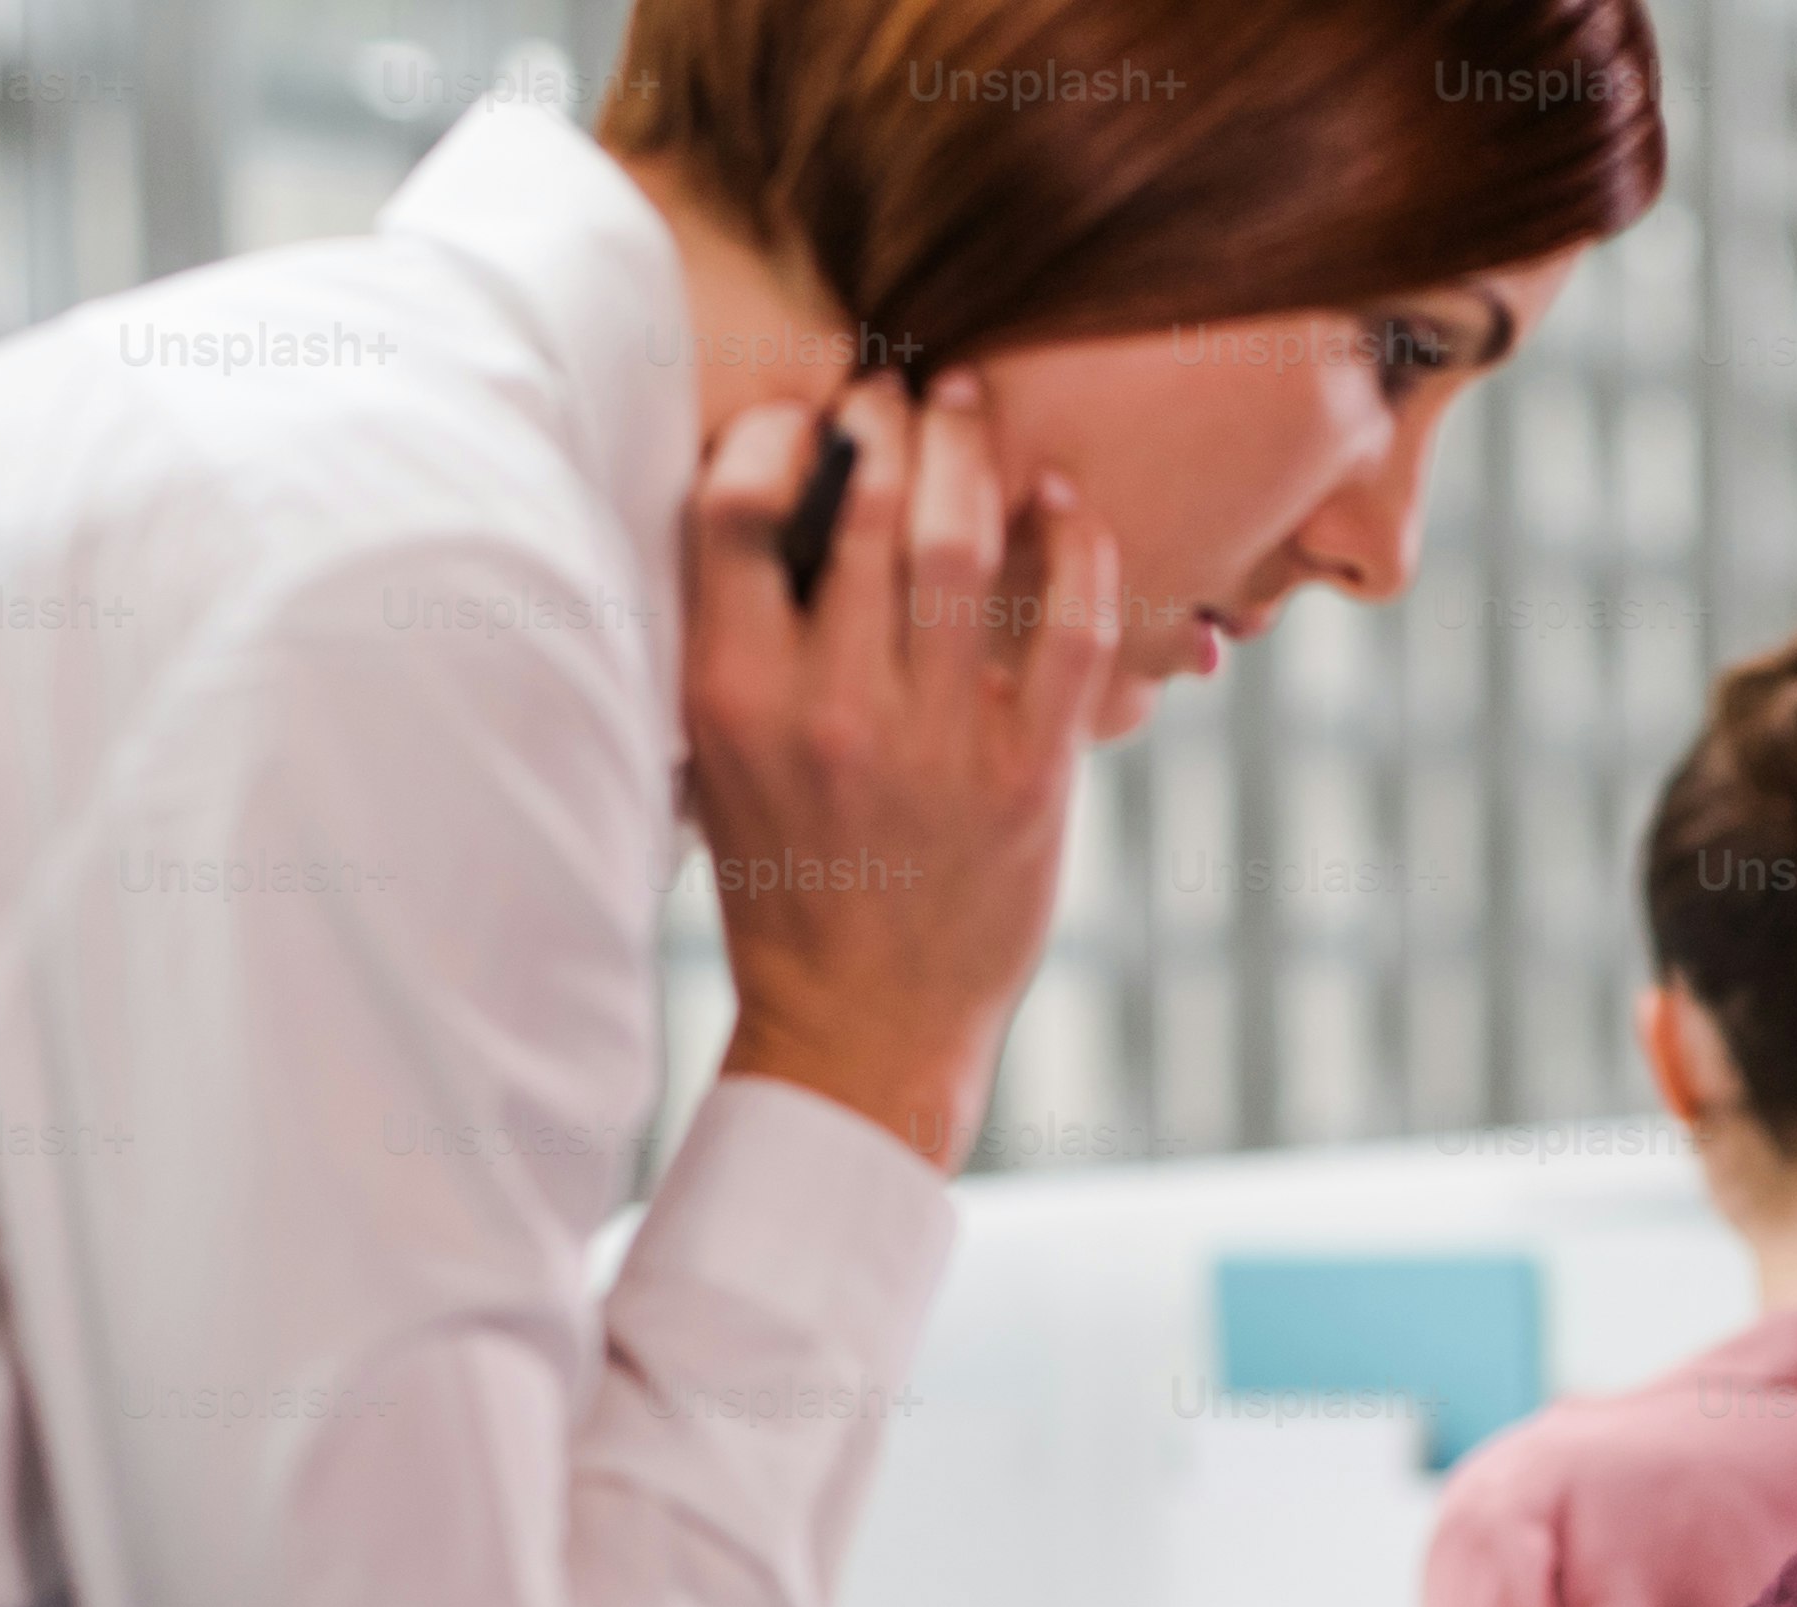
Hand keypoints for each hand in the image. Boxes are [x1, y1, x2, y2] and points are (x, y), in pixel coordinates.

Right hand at [682, 371, 1121, 1164]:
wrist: (859, 1028)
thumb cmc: (786, 882)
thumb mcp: (722, 759)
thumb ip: (742, 641)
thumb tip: (779, 497)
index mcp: (733, 694)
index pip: (736, 504)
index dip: (774, 430)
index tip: (804, 414)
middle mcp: (828, 707)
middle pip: (863, 497)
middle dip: (888, 416)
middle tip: (900, 389)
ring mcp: (932, 742)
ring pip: (958, 539)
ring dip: (970, 449)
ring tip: (972, 408)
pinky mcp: (1026, 776)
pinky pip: (1067, 625)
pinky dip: (1073, 544)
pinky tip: (1065, 503)